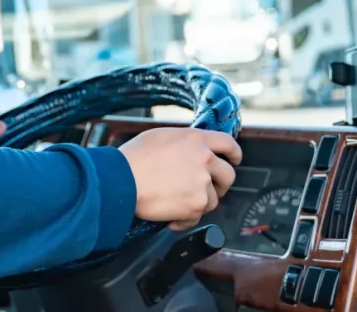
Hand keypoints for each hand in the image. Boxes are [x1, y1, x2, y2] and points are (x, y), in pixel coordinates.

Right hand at [119, 128, 241, 229]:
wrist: (122, 180)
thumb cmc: (133, 158)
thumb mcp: (160, 137)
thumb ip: (183, 143)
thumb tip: (191, 151)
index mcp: (196, 139)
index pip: (228, 144)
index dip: (234, 154)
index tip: (234, 160)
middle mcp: (204, 160)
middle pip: (228, 175)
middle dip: (220, 184)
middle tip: (206, 189)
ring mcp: (202, 184)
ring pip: (213, 199)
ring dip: (198, 202)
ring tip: (176, 202)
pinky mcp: (195, 206)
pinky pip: (197, 217)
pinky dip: (184, 219)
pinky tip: (169, 216)